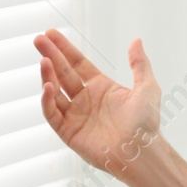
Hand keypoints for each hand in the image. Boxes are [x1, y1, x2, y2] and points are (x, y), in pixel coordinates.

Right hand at [35, 28, 161, 177]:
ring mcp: (76, 116)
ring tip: (44, 61)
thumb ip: (139, 64)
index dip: (64, 49)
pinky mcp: (69, 133)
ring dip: (48, 76)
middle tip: (38, 40)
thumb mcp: (147, 88)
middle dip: (51, 56)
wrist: (141, 152)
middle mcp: (86, 100)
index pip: (77, 63)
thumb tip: (136, 40)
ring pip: (55, 92)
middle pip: (63, 73)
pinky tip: (48, 86)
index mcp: (101, 88)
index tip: (51, 34)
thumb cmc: (147, 124)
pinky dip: (47, 101)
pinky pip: (53, 114)